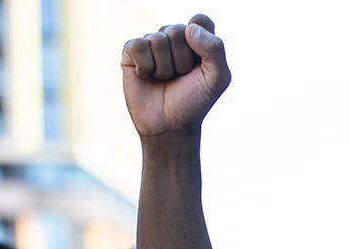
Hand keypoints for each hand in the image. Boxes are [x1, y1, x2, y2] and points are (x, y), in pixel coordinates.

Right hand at [121, 15, 230, 137]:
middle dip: (182, 60)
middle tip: (181, 77)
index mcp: (198, 39)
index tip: (200, 63)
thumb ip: (215, 50)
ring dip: (164, 67)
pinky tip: (147, 76)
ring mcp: (152, 43)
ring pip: (158, 40)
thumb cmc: (194, 101)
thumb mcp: (217, 79)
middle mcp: (175, 38)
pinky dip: (145, 66)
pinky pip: (138, 46)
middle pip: (178, 31)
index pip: (200, 20)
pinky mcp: (132, 52)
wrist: (169, 126)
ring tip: (165, 79)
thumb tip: (189, 29)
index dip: (200, 40)